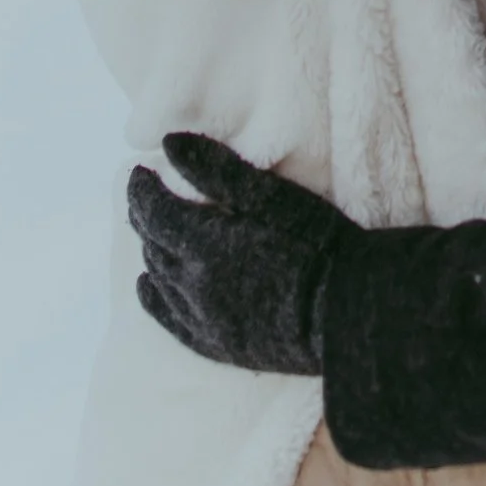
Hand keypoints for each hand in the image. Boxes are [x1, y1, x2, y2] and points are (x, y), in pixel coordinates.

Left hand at [128, 133, 355, 373]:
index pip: (154, 211)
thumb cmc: (316, 243)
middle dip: (145, 216)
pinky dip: (152, 297)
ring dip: (151, 250)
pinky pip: (168, 318)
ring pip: (158, 278)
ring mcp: (201, 318)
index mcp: (204, 242)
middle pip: (153, 243)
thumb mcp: (272, 196)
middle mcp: (192, 283)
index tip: (139, 172)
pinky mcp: (215, 344)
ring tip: (153, 231)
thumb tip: (169, 142)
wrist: (345, 312)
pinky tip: (148, 286)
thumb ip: (217, 169)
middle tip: (145, 196)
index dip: (142, 190)